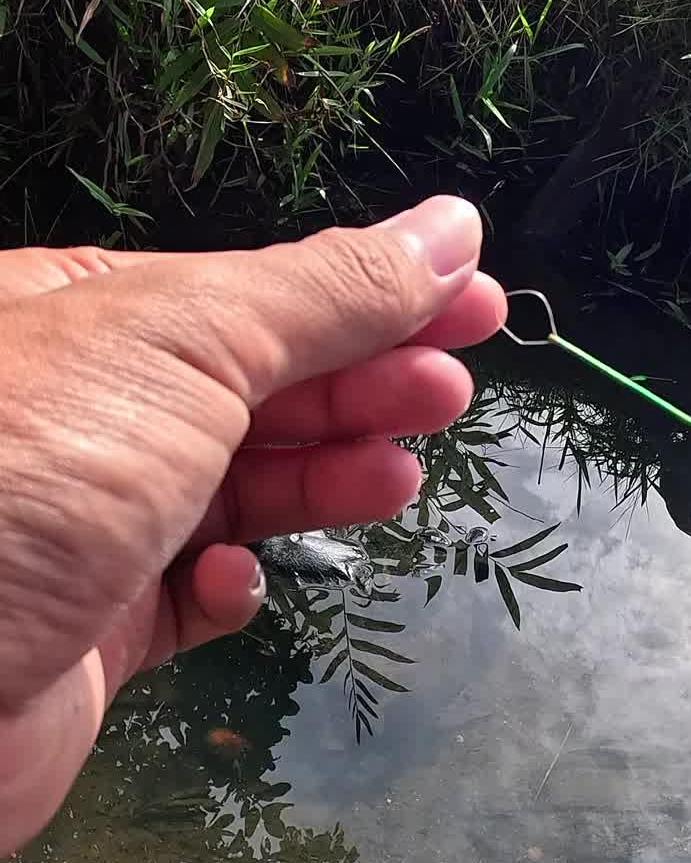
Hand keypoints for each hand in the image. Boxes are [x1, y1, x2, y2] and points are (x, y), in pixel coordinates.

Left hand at [0, 198, 504, 853]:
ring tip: (398, 475)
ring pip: (228, 490)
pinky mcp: (83, 636)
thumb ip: (325, 290)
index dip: (370, 293)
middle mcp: (78, 413)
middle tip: (451, 391)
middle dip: (359, 384)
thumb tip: (449, 226)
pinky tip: (244, 579)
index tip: (473, 304)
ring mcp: (80, 525)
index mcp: (81, 316)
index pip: (252, 292)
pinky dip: (226, 586)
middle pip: (251, 387)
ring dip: (317, 478)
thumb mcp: (187, 342)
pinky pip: (179, 600)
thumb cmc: (26, 476)